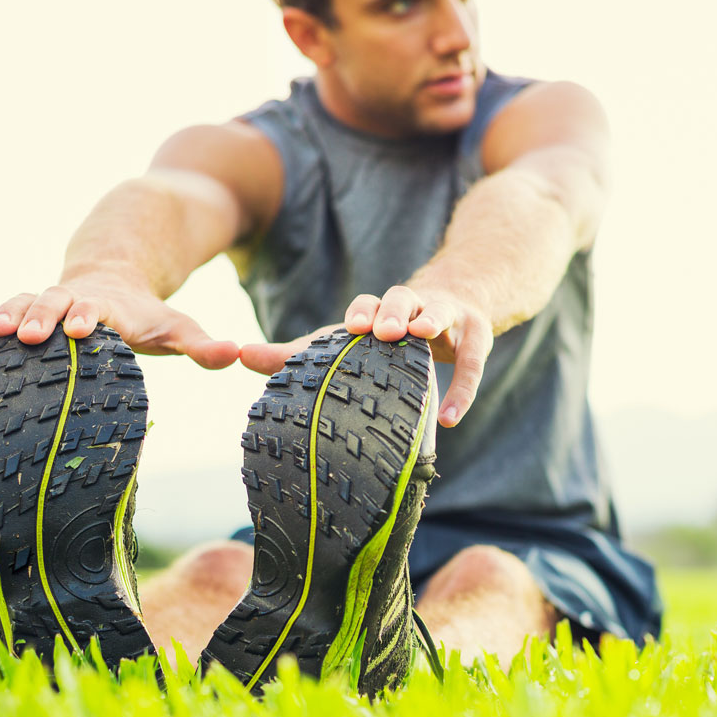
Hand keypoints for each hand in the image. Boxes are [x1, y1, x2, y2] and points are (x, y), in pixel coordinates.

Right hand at [0, 271, 238, 369]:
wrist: (115, 281)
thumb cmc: (147, 318)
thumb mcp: (179, 330)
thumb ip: (205, 346)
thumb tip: (237, 355)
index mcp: (114, 309)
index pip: (102, 313)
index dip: (91, 319)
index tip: (84, 330)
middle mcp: (80, 301)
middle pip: (62, 304)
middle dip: (50, 317)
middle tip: (39, 335)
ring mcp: (56, 301)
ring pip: (34, 301)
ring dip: (21, 314)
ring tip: (4, 331)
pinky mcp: (36, 306)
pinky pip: (15, 304)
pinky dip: (4, 313)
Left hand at [238, 285, 490, 427]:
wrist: (459, 302)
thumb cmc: (389, 335)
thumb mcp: (350, 343)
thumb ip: (297, 354)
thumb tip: (239, 357)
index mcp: (380, 310)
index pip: (367, 305)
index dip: (360, 313)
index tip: (350, 329)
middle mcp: (413, 306)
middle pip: (402, 297)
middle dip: (391, 310)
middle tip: (383, 330)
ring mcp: (448, 317)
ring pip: (438, 311)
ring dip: (428, 319)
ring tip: (419, 333)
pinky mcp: (477, 338)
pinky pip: (472, 364)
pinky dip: (462, 391)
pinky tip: (450, 419)